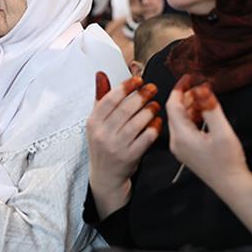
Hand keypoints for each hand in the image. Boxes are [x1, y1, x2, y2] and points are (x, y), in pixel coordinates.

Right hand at [87, 72, 160, 217]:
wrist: (105, 176)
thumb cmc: (103, 145)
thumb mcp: (96, 122)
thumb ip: (100, 98)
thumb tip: (101, 75)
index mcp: (93, 122)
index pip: (110, 99)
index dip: (126, 87)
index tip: (137, 80)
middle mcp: (103, 134)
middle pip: (125, 109)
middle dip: (141, 96)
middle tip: (152, 88)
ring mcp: (117, 146)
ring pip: (137, 122)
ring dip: (150, 110)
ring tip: (155, 105)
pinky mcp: (130, 156)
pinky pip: (146, 137)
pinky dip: (154, 127)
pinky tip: (157, 121)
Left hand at [166, 76, 248, 191]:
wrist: (231, 185)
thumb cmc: (228, 161)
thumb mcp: (222, 131)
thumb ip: (210, 108)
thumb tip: (201, 88)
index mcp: (181, 135)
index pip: (172, 105)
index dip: (180, 88)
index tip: (189, 77)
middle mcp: (176, 141)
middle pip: (174, 111)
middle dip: (186, 96)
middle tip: (201, 87)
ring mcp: (180, 147)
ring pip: (179, 119)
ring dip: (190, 106)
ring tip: (204, 99)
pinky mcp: (186, 151)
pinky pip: (184, 128)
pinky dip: (192, 117)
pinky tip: (204, 113)